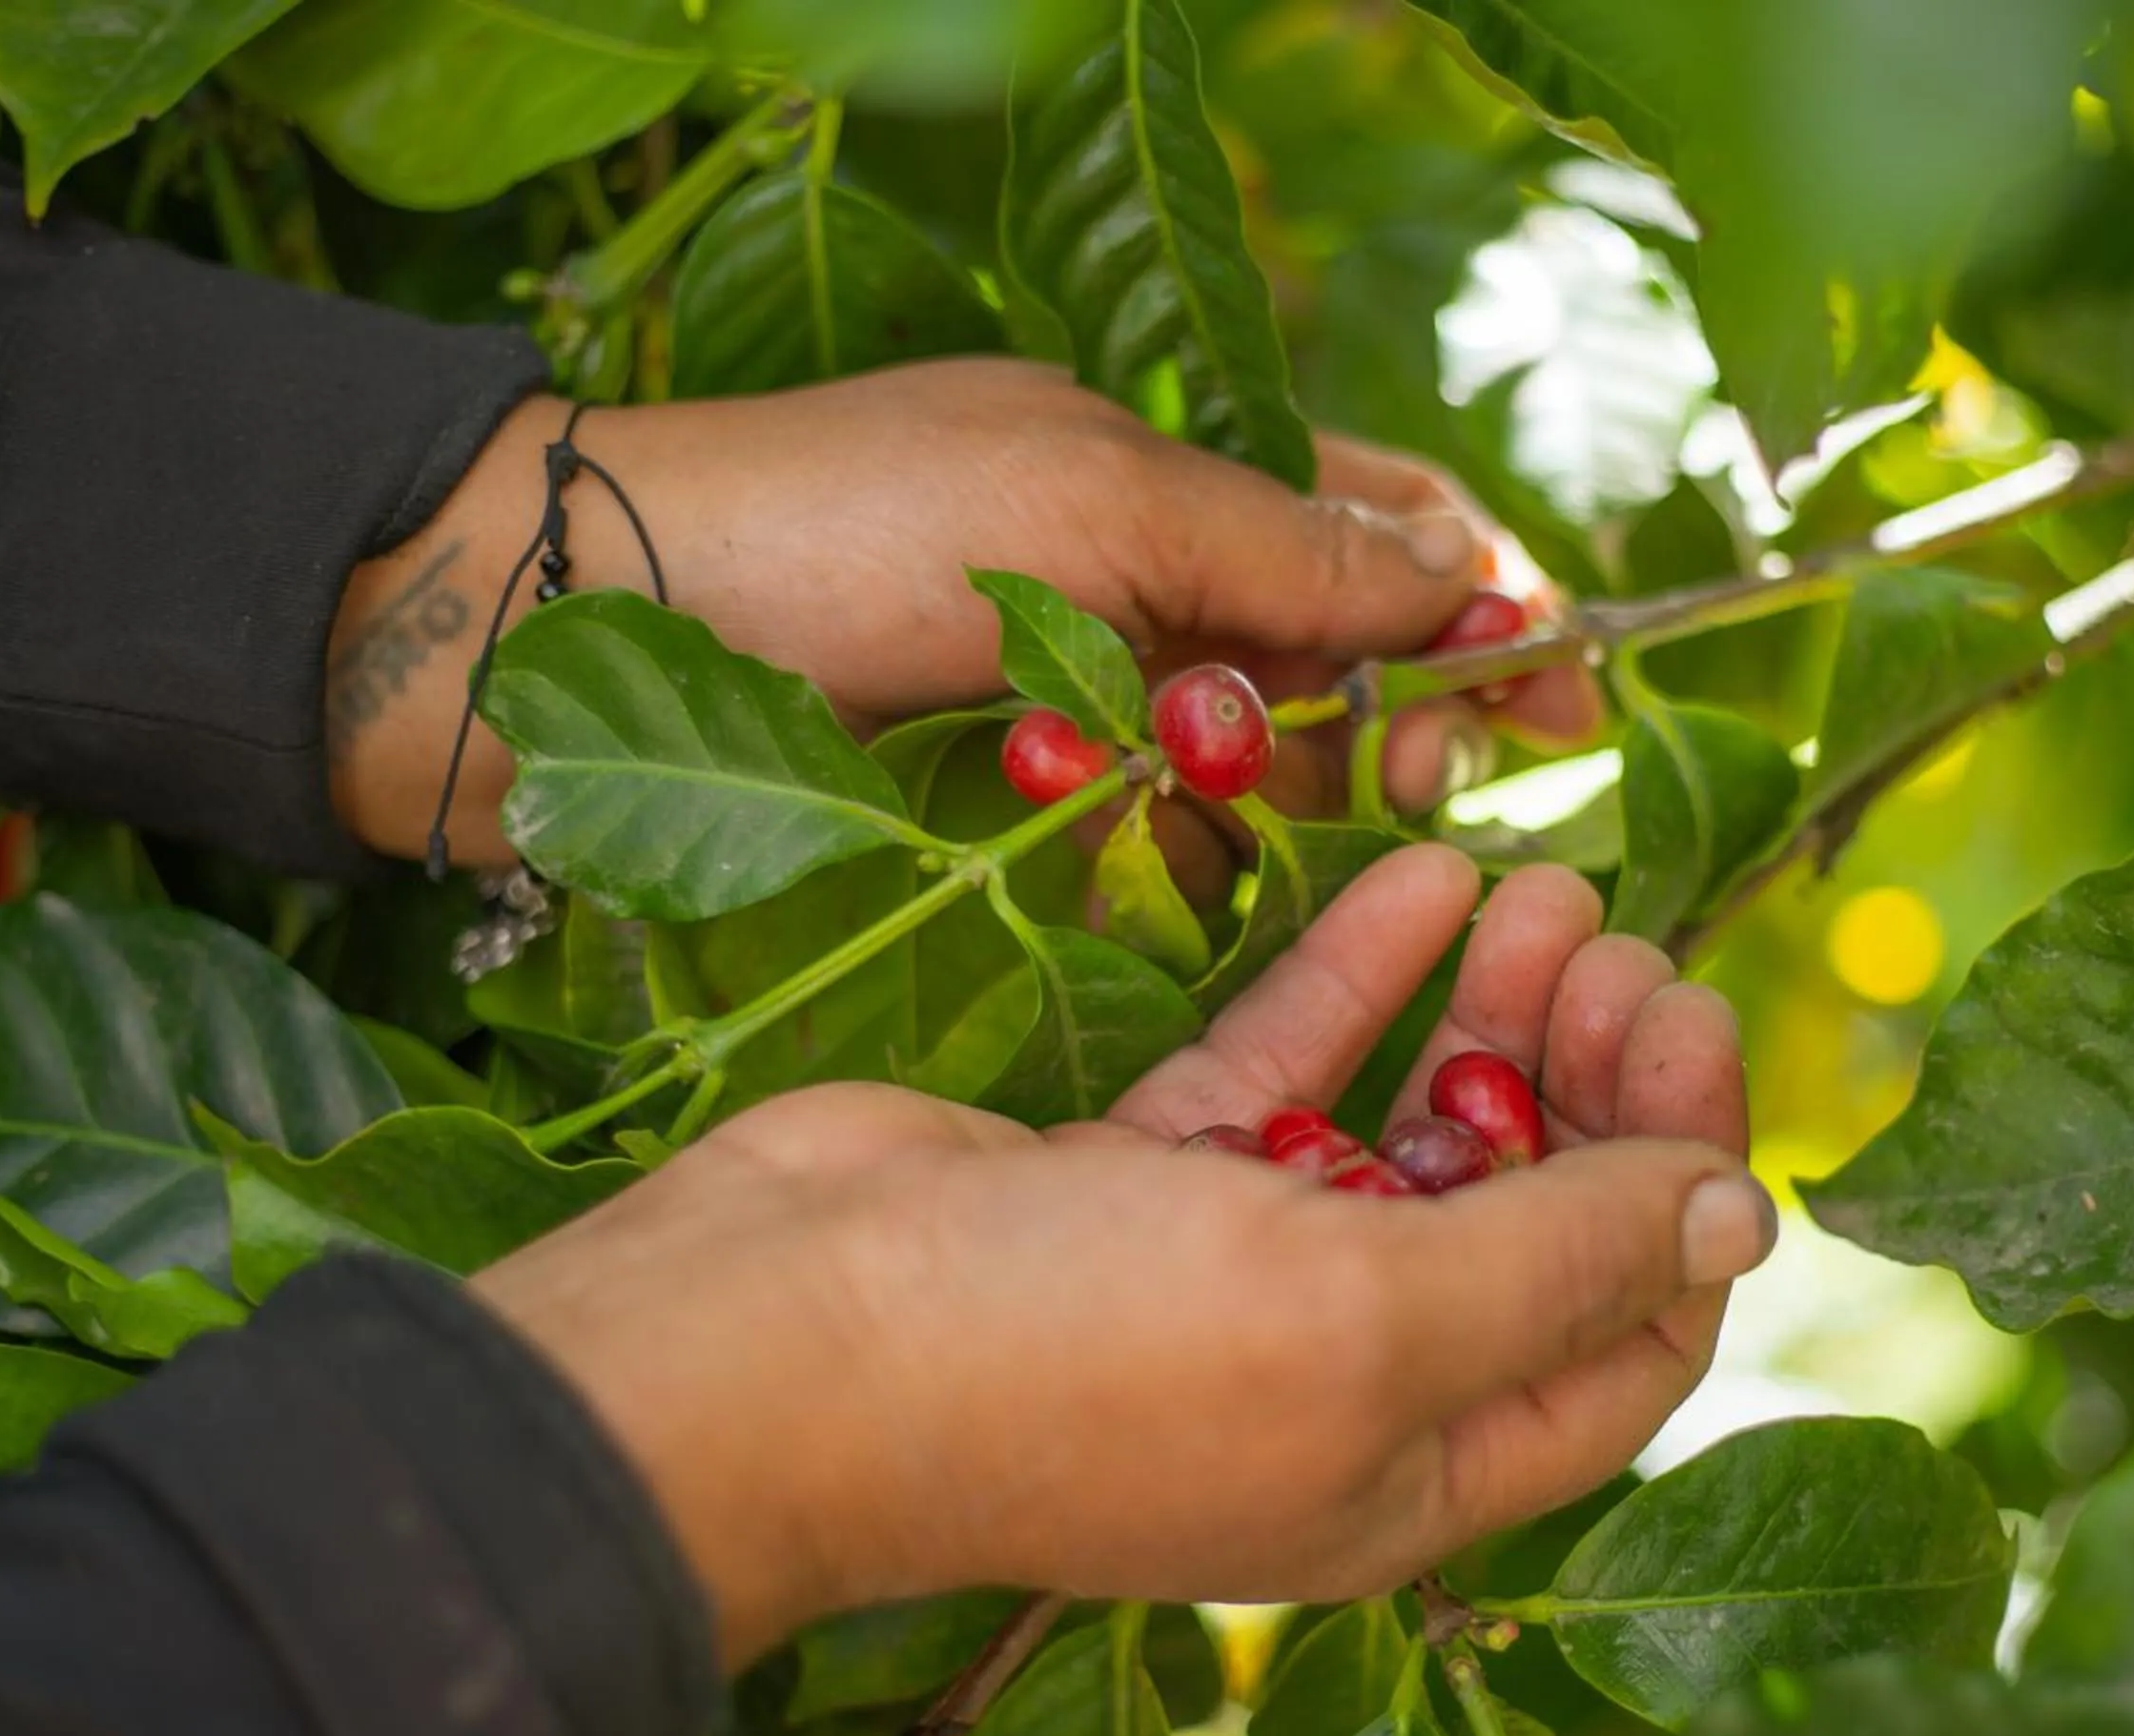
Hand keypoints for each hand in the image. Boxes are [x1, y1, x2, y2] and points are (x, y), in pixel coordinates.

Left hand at [326, 364, 1599, 874]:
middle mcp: (1139, 574)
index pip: (1387, 528)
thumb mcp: (1081, 508)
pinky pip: (1143, 839)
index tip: (1562, 706)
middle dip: (1388, 721)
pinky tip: (1157, 871)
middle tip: (1400, 789)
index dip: (1486, 608)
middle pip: (1340, 660)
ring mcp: (1072, 688)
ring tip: (1227, 819)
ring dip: (1267, 795)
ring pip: (1250, 764)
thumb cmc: (829, 528)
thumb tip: (1478, 585)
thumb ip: (1284, 550)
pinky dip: (1166, 856)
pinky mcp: (1001, 796)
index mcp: (1171, 467)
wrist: (571, 630)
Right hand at [472, 846, 1765, 1665]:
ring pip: (1409, 1129)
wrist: (770, 1337)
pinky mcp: (1138, 1170)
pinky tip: (1426, 877)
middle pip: (1526, 1219)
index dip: (1684, 1190)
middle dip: (1592, 1079)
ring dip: (1488, 1011)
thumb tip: (1740, 1218)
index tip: (1692, 1025)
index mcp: (1414, 1466)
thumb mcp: (1363, 1323)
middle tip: (1621, 943)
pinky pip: (1285, 1066)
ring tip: (1544, 886)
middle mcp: (1338, 1377)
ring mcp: (1230, 1270)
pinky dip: (1358, 976)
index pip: (1623, 1342)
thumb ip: (1558, 1262)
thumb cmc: (1082, 1356)